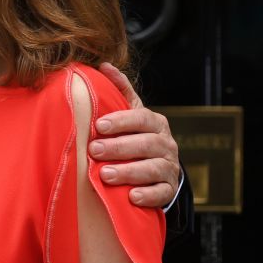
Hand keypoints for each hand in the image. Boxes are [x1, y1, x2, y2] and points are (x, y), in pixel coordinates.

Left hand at [90, 63, 180, 207]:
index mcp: (155, 123)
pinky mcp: (169, 190)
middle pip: (145, 144)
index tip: (98, 126)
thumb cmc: (136, 135)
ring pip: (152, 169)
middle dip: (118, 148)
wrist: (157, 168)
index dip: (121, 121)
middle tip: (93, 151)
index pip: (141, 118)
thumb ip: (120, 90)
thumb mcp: (130, 112)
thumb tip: (104, 65)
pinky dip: (147, 195)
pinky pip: (161, 193)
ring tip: (104, 175)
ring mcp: (170, 167)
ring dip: (128, 172)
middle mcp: (166, 144)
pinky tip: (131, 196)